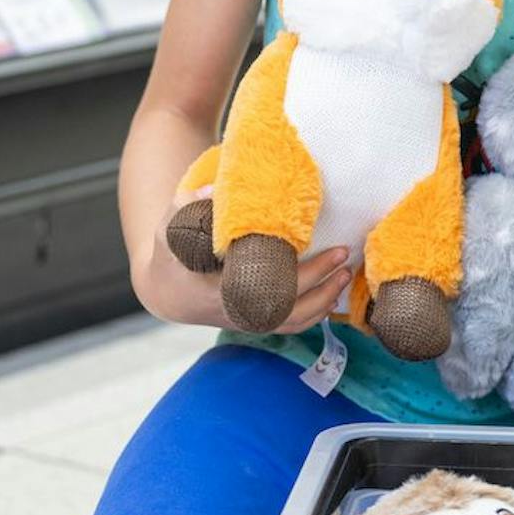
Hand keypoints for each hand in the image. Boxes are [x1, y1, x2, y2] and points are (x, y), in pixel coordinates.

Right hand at [137, 187, 351, 333]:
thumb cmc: (171, 257)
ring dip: (325, 299)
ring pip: (294, 321)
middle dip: (320, 282)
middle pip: (288, 306)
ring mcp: (249, 322)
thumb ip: (186, 208)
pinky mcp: (258, 323)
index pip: (266, 286)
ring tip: (345, 274)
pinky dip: (316, 313)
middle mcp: (237, 313)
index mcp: (218, 292)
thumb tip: (212, 190)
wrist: (168, 293)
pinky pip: (292, 324)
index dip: (298, 272)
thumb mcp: (169, 229)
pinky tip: (333, 294)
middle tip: (343, 255)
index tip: (318, 248)